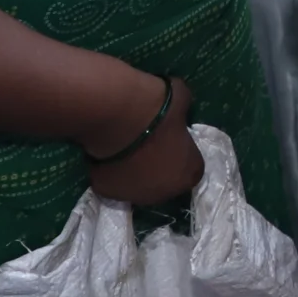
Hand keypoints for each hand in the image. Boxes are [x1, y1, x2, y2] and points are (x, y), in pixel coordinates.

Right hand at [82, 74, 201, 206]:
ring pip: (136, 185)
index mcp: (188, 174)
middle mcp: (163, 193)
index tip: (172, 138)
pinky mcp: (106, 191)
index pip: (190, 168)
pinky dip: (110, 170)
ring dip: (134, 171)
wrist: (118, 118)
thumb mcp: (182, 100)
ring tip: (125, 146)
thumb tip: (179, 110)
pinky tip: (108, 152)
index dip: (181, 153)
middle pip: (163, 182)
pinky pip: (112, 181)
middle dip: (158, 166)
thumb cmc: (158, 110)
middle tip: (148, 142)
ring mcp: (133, 196)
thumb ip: (184, 112)